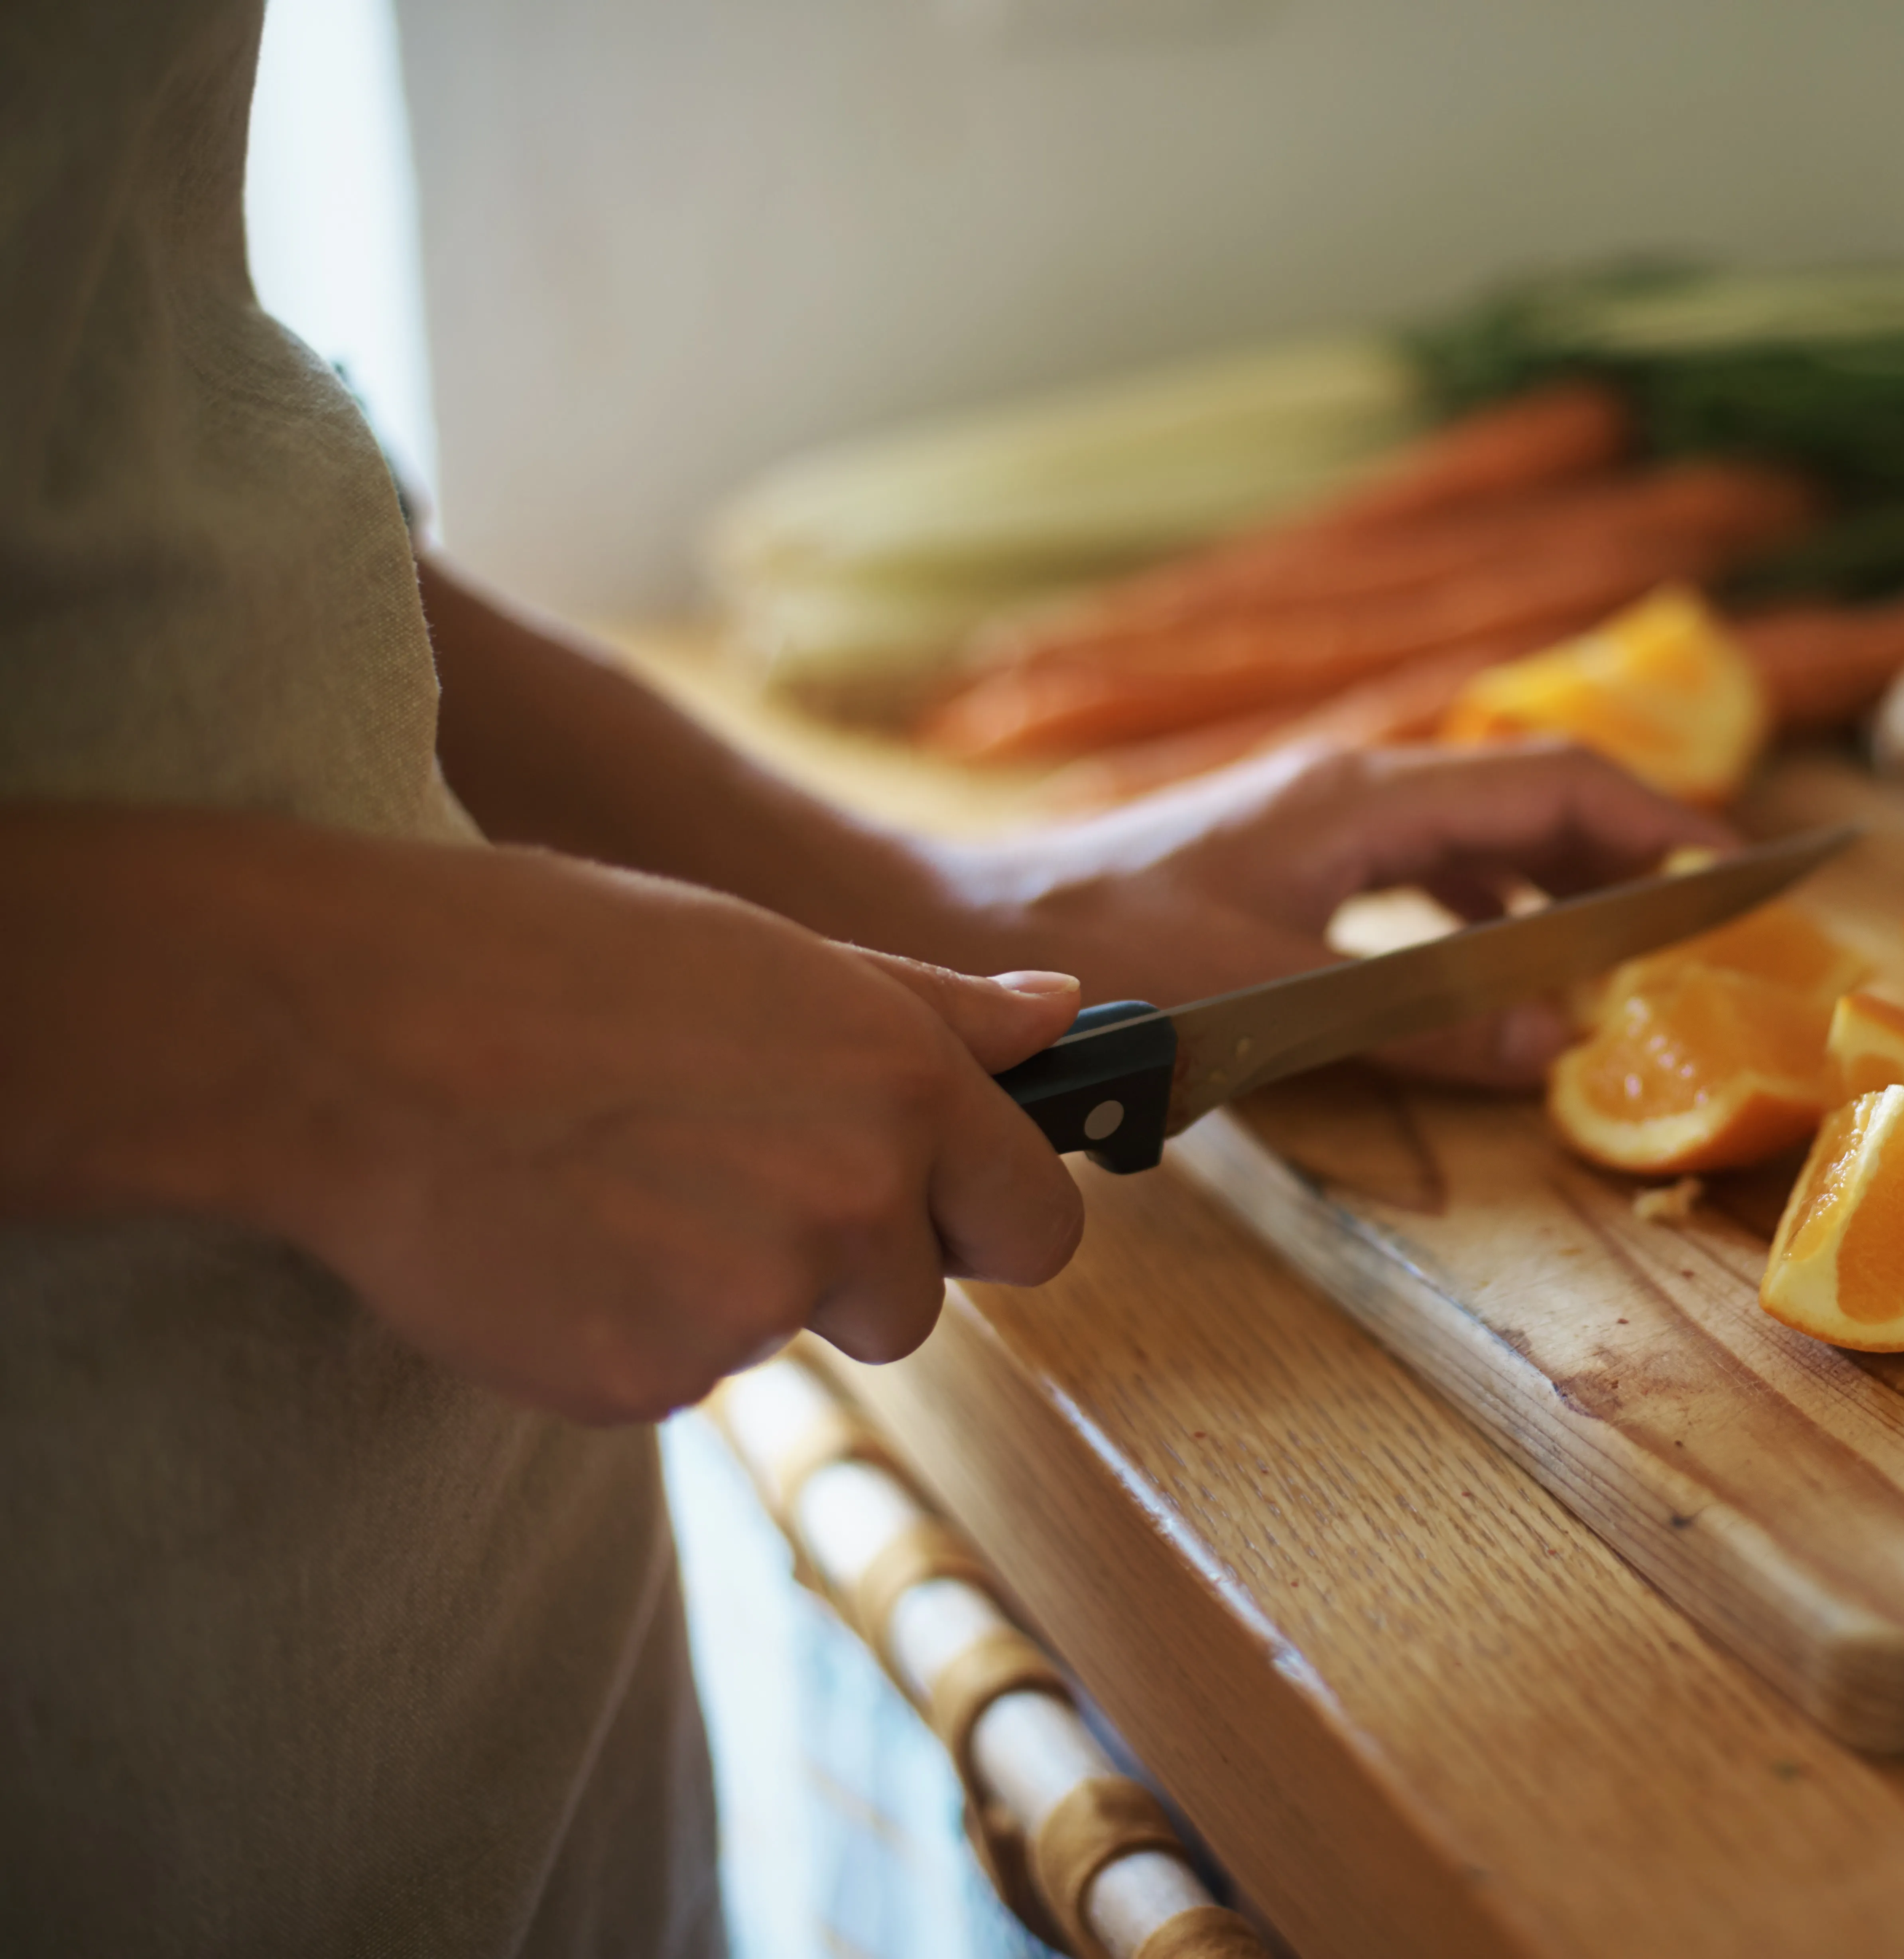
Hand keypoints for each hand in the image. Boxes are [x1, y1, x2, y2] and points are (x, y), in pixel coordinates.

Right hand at [1, 812, 1085, 1422]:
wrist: (356, 1034)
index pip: (1042, 1227)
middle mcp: (855, 1200)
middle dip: (845, 1262)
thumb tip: (1064, 1017)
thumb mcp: (770, 953)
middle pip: (917, 1302)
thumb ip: (933, 1011)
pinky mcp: (652, 1379)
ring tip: (616, 1184)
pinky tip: (559, 1239)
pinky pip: (684, 1378)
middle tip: (713, 1169)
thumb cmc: (556, 965)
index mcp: (903, 1087)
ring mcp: (753, 1301)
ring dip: (729, 1289)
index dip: (985, 1220)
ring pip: (792, 1334)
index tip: (929, 1205)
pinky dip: (632, 1330)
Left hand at [936, 741, 1734, 1084]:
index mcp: (1366, 798)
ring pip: (1478, 834)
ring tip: (1610, 958)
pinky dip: (1480, 911)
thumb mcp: (1276, 1001)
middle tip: (1692, 932)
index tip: (1736, 874)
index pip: (1556, 782)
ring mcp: (1321, 821)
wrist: (974, 931)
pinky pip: (1422, 870)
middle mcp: (1354, 791)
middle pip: (1531, 797)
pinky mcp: (1291, 861)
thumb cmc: (1106, 960)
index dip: (1660, 822)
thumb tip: (1556, 1043)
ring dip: (1553, 886)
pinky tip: (1493, 970)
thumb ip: (1422, 1024)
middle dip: (1622, 855)